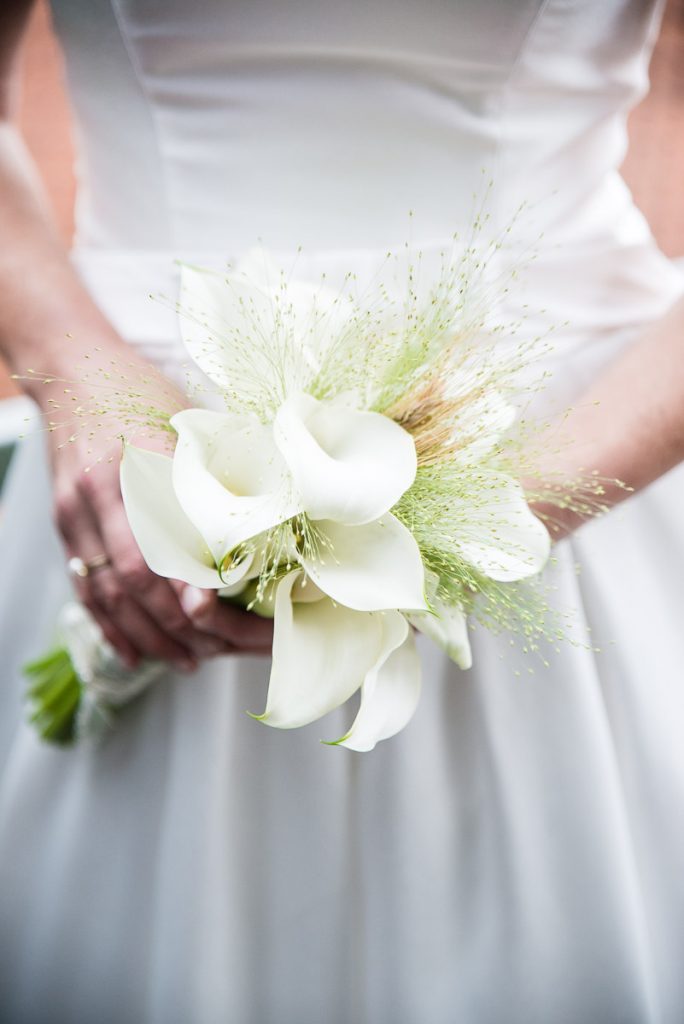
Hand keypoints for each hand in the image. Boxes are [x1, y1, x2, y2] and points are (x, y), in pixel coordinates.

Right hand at [45, 354, 272, 668]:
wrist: (73, 371)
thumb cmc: (141, 391)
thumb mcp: (190, 420)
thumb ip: (222, 468)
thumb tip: (279, 512)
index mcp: (141, 463)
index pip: (168, 542)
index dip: (194, 588)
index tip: (227, 617)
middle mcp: (103, 494)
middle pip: (141, 581)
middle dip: (187, 626)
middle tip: (231, 649)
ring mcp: (76, 513)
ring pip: (111, 595)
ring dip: (152, 636)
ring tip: (192, 661)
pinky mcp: (65, 525)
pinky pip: (85, 589)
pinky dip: (112, 626)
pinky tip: (138, 653)